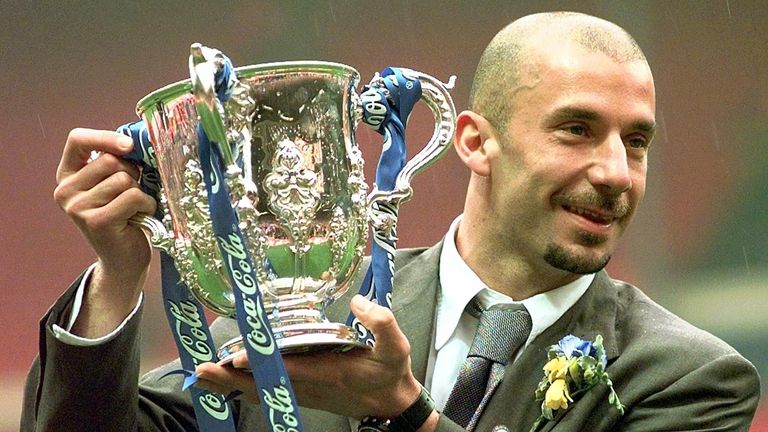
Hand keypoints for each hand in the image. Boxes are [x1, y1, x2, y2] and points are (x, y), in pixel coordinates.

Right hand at [54, 128, 156, 334]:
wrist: (124, 259)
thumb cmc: (125, 215)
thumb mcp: (114, 184)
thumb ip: (117, 162)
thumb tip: (138, 140)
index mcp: (68, 175)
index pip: (77, 139)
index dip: (105, 137)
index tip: (128, 146)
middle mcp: (66, 191)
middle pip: (110, 160)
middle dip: (132, 173)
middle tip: (132, 192)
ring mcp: (78, 208)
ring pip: (123, 179)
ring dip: (140, 192)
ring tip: (134, 208)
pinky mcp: (97, 222)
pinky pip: (133, 197)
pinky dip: (145, 205)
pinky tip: (139, 217)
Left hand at [196, 295, 425, 419]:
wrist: (393, 405)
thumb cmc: (392, 374)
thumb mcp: (397, 347)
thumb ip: (382, 322)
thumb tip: (357, 302)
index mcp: (327, 371)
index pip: (287, 368)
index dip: (260, 364)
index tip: (233, 359)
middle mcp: (309, 385)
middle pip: (262, 383)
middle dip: (230, 378)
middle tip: (200, 371)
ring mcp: (303, 392)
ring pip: (260, 390)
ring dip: (231, 384)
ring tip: (203, 375)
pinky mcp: (303, 394)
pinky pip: (267, 392)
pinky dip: (244, 387)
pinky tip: (228, 381)